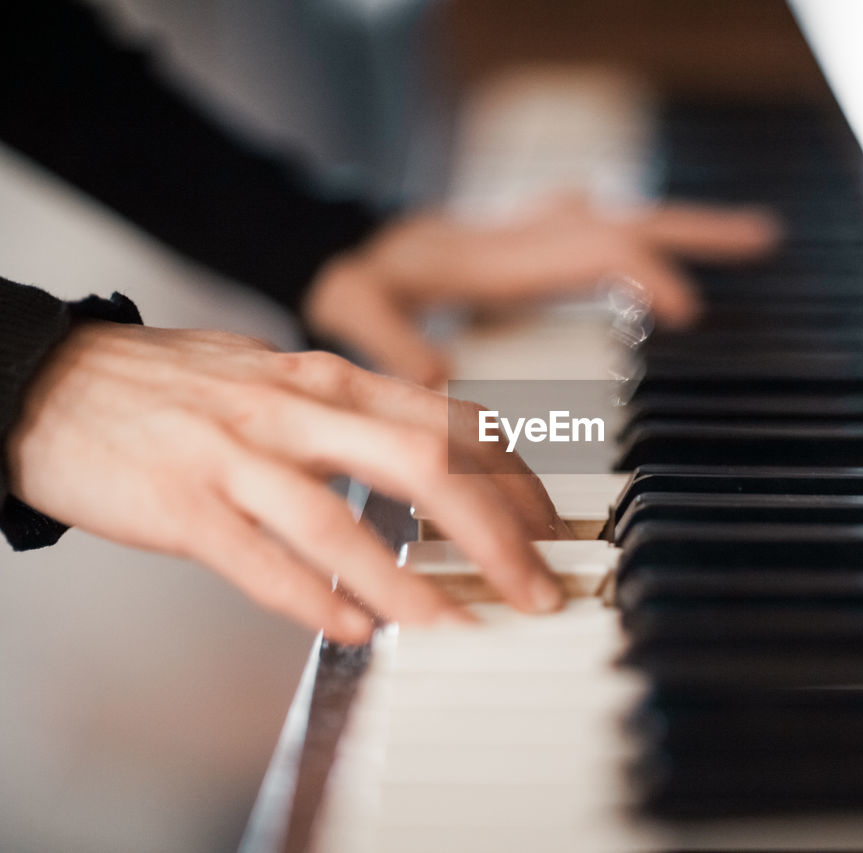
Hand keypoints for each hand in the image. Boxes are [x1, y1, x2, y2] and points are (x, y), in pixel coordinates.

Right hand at [4, 322, 570, 643]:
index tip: (550, 530)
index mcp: (330, 381)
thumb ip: (355, 414)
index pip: (451, 423)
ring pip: (342, 520)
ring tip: (464, 628)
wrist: (54, 378)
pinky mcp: (182, 504)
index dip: (515, 481)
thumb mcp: (283, 379)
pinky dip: (312, 598)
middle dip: (497, 534)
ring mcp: (237, 456)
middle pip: (424, 466)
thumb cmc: (178, 387)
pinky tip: (356, 630)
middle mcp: (295, 410)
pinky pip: (257, 560)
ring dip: (413, 583)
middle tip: (537, 591)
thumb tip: (434, 452)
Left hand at [302, 194, 780, 384]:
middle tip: (766, 238)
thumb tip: (436, 375)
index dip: (645, 275)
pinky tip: (657, 252)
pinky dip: (641, 240)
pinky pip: (598, 235)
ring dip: (685, 230)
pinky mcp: (529, 248)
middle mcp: (527, 240)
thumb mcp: (352, 304)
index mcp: (501, 256)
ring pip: (624, 223)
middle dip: (700, 233)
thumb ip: (384, 336)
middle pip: (630, 224)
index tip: (686, 310)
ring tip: (750, 238)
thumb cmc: (349, 276)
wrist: (332, 241)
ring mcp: (532, 239)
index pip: (596, 251)